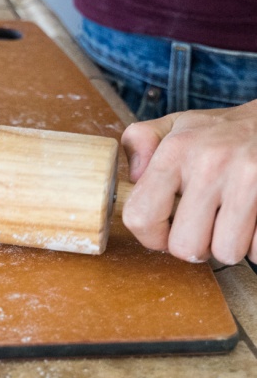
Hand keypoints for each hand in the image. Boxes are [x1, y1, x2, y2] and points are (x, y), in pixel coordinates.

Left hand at [121, 101, 256, 263]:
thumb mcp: (176, 125)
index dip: (151, 237)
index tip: (164, 232)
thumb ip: (140, 142)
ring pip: (227, 252)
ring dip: (229, 244)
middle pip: (186, 246)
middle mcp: (210, 163)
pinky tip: (253, 219)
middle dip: (195, 245)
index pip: (141, 217)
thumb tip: (133, 177)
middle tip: (204, 227)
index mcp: (176, 151)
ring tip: (231, 220)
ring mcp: (249, 179)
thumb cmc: (223, 131)